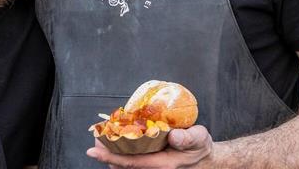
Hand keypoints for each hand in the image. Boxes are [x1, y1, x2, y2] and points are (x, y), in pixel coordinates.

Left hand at [86, 125, 212, 168]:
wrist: (205, 159)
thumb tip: (174, 135)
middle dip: (105, 151)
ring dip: (111, 150)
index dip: (110, 156)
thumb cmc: (200, 148)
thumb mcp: (199, 139)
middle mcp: (152, 168)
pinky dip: (120, 150)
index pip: (130, 162)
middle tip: (95, 134)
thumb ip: (188, 137)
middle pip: (121, 164)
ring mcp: (150, 167)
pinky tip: (117, 137)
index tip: (93, 150)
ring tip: (101, 134)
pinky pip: (130, 159)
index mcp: (161, 164)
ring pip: (124, 163)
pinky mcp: (149, 162)